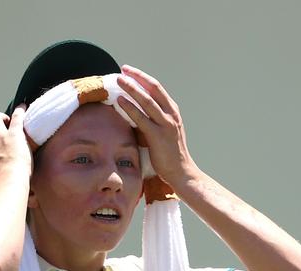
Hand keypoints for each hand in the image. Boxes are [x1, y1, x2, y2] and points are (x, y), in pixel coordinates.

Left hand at [115, 66, 198, 187]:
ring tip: (118, 80)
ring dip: (132, 88)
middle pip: (153, 88)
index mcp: (173, 111)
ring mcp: (166, 124)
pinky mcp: (158, 136)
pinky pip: (141, 118)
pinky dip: (130, 107)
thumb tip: (134, 111)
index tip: (129, 71)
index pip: (157, 88)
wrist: (182, 172)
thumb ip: (153, 120)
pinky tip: (120, 101)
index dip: (143, 78)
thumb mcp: (164, 131)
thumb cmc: (170, 154)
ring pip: (147, 100)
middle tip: (123, 70)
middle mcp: (171, 114)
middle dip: (137, 77)